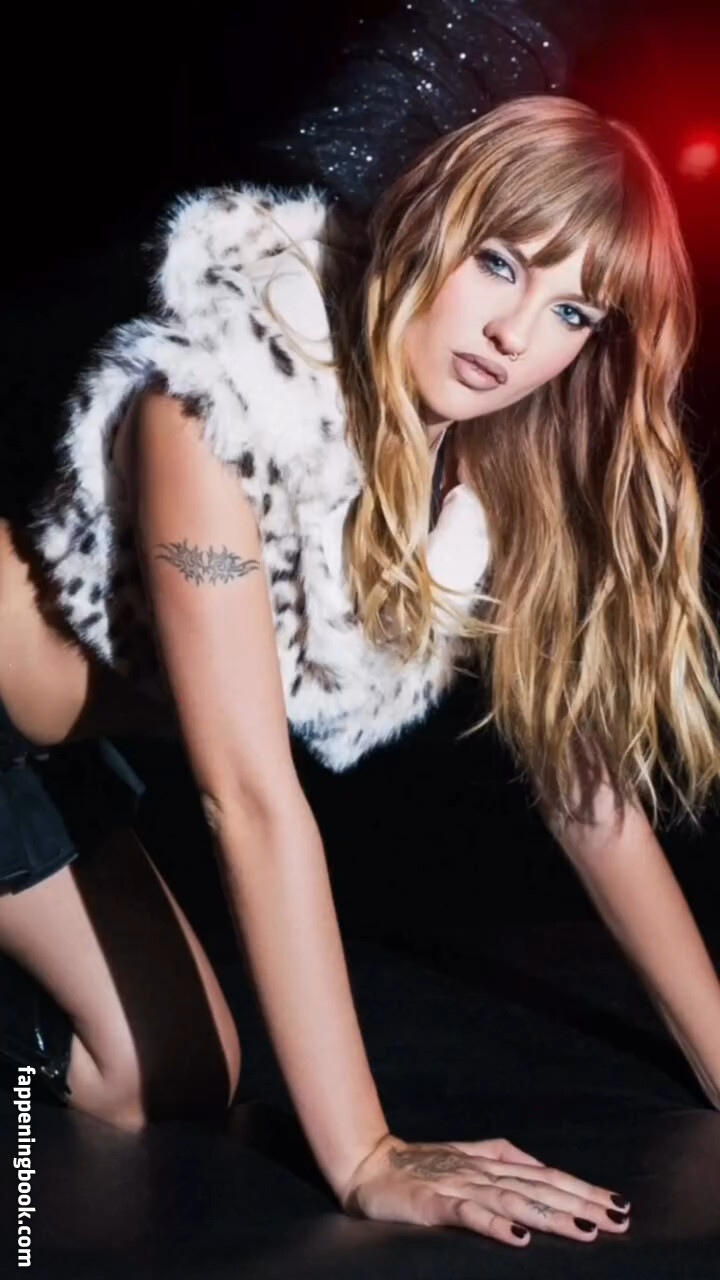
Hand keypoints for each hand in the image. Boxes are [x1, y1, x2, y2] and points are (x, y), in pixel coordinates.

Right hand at [340, 1133, 630, 1246]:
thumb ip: (504, 1157)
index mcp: (492, 1164)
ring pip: (513, 1200)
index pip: (547, 1177)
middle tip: (617, 1219)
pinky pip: (469, 1214)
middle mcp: (482, 1173)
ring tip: (585, 1230)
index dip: (583, 1189)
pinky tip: (518, 1237)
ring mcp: (459, 1186)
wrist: (368, 1165)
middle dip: (581, 1203)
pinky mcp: (434, 1204)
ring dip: (551, 1215)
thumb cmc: (420, 1166)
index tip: (618, 1205)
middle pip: (540, 1188)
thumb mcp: (468, 1157)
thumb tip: (542, 1165)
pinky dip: (495, 1225)